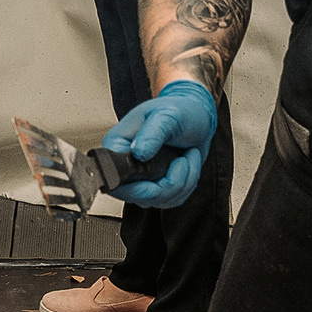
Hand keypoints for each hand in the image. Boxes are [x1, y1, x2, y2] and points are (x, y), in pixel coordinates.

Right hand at [103, 81, 219, 208]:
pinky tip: (187, 163)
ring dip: (182, 181)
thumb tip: (138, 152)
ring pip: (158, 200)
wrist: (197, 116)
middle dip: (167, 184)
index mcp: (118, 146)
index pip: (114, 180)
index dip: (134, 189)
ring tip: (187, 156)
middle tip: (181, 161)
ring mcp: (142, 178)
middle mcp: (126, 165)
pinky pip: (171, 199)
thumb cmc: (179, 111)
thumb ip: (152, 133)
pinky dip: (187, 184)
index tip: (154, 186)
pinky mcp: (158, 185)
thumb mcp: (166, 116)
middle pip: (138, 196)